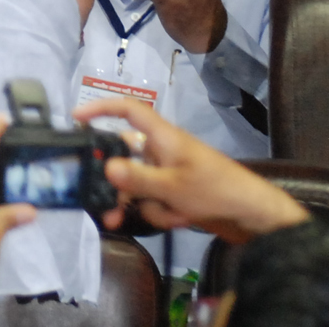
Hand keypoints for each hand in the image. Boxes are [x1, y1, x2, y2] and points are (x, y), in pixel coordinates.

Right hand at [79, 97, 307, 242]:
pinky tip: (181, 219)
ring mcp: (169, 173)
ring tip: (170, 216)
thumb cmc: (215, 189)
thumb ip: (137, 178)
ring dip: (149, 205)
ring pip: (139, 186)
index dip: (101, 108)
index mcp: (162, 136)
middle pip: (126, 158)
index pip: (127, 110)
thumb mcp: (173, 186)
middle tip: (105, 206)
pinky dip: (163, 212)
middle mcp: (162, 151)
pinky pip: (154, 201)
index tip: (76, 119)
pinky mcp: (177, 194)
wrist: (253, 216)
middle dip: (120, 185)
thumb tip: (106, 167)